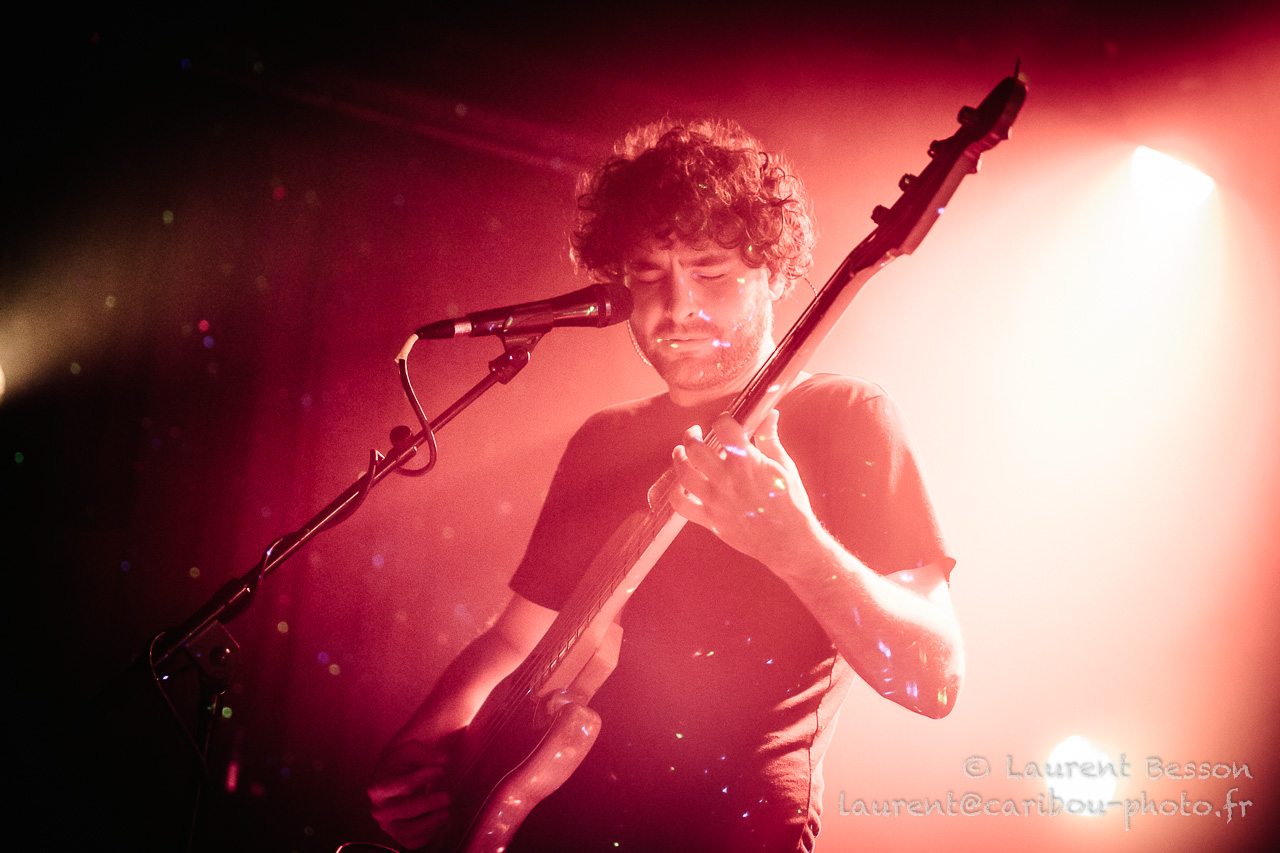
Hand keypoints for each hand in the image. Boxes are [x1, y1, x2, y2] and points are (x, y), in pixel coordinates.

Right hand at [367, 731, 458, 848]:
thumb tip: (443, 759)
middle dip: (429, 803)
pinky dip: (430, 835)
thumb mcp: (410, 750)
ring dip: (430, 823)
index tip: (441, 770)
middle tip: (447, 797)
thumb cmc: (401, 764)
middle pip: (405, 810)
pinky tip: (441, 822)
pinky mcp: (398, 835)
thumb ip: (426, 753)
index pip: (403, 784)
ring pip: (407, 832)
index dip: (424, 777)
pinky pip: (414, 842)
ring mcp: (388, 824)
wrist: (392, 776)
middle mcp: (380, 808)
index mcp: (379, 786)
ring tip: (445, 813)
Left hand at [669, 410, 818, 569]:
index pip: (724, 428)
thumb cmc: (791, 503)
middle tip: (695, 433)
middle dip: (692, 435)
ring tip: (682, 453)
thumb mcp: (785, 466)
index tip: (725, 422)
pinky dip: (676, 492)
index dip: (723, 419)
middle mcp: (727, 479)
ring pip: (683, 473)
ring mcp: (716, 500)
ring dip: (679, 458)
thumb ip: (770, 438)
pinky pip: (681, 505)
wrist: (789, 541)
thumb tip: (769, 414)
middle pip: (694, 448)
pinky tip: (682, 484)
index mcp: (747, 463)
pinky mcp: (710, 519)